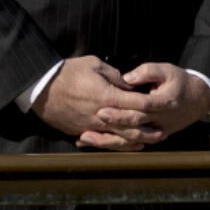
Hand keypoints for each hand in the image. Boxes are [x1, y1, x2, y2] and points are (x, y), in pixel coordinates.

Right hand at [31, 56, 161, 150]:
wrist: (41, 89)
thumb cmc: (67, 72)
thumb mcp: (93, 64)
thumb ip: (114, 75)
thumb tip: (129, 84)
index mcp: (106, 96)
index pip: (136, 103)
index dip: (153, 104)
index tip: (167, 104)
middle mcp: (101, 115)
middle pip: (131, 126)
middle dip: (148, 129)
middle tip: (163, 131)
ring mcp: (92, 126)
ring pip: (119, 138)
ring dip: (136, 141)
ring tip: (150, 141)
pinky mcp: (82, 131)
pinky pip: (104, 141)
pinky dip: (118, 145)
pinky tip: (128, 145)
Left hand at [83, 62, 209, 146]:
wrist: (198, 100)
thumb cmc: (179, 82)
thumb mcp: (166, 70)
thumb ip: (147, 72)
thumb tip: (128, 77)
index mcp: (163, 103)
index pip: (139, 108)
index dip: (120, 110)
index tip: (102, 108)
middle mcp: (160, 121)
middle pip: (133, 127)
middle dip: (110, 126)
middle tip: (89, 124)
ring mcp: (157, 131)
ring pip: (131, 140)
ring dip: (109, 141)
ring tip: (87, 138)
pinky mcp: (153, 136)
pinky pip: (133, 143)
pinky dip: (115, 145)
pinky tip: (98, 142)